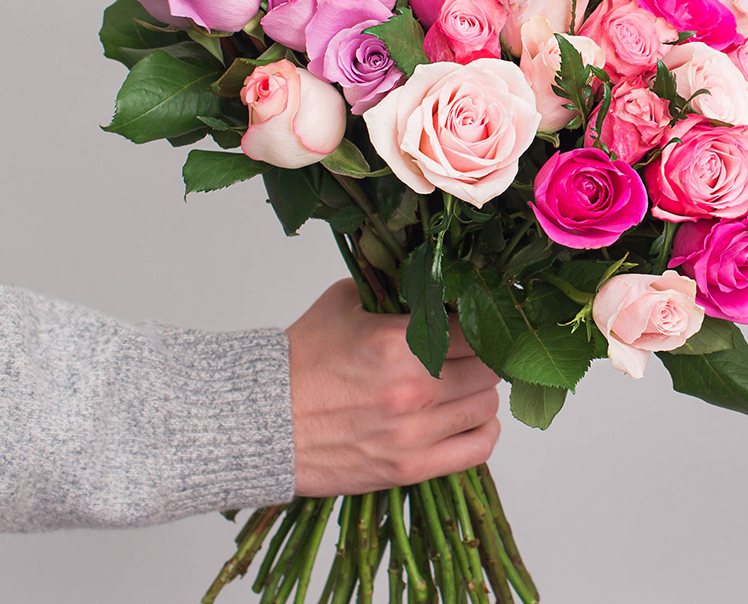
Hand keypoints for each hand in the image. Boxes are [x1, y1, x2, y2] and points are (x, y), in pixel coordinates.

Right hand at [287, 279, 500, 496]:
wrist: (258, 421)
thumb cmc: (298, 363)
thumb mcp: (343, 303)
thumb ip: (392, 288)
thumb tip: (431, 278)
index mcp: (398, 342)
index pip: (475, 327)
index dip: (476, 322)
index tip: (470, 323)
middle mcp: (412, 387)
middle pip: (489, 366)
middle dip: (480, 356)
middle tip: (464, 355)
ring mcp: (413, 432)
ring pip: (487, 404)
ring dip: (479, 393)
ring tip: (459, 386)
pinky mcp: (410, 468)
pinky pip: (478, 448)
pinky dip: (481, 431)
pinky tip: (467, 419)